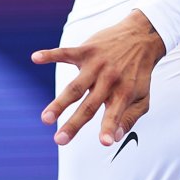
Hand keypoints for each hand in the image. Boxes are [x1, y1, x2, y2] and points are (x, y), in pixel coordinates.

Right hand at [33, 10, 165, 146]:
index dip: (110, 128)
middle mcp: (109, 80)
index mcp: (123, 93)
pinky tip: (36, 58)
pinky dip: (51, 55)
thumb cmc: (139, 72)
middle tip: (59, 140)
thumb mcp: (143, 98)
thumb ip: (129, 119)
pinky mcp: (87, 50)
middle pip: (89, 105)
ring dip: (59, 102)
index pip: (115, 114)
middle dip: (74, 124)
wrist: (142, 36)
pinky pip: (66, 53)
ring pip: (75, 86)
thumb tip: (115, 138)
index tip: (105, 143)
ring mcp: (96, 65)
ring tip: (45, 119)